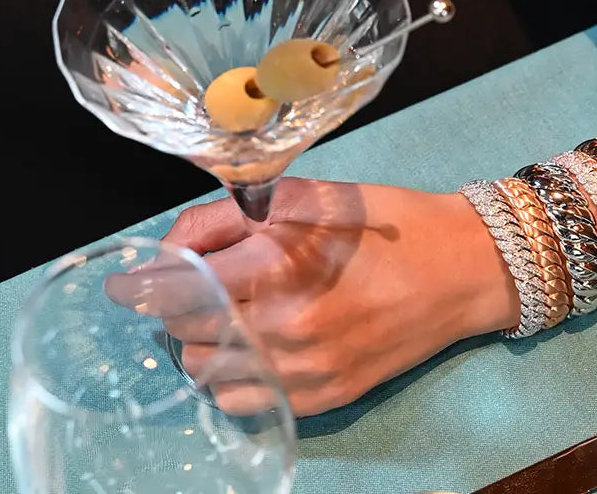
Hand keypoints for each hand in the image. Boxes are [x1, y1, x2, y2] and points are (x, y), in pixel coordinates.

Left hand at [158, 178, 516, 414]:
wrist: (466, 269)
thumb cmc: (393, 223)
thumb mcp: (321, 196)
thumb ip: (242, 209)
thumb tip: (179, 237)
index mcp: (284, 265)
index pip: (179, 285)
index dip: (147, 280)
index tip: (130, 278)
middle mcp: (287, 326)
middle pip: (185, 330)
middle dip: (179, 303)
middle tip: (201, 280)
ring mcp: (306, 370)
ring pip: (208, 373)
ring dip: (204, 342)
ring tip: (232, 312)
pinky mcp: (325, 398)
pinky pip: (246, 401)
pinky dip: (235, 375)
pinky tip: (258, 345)